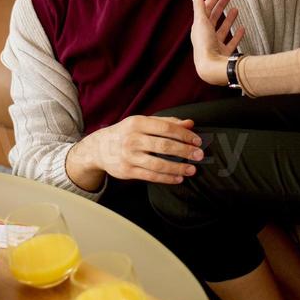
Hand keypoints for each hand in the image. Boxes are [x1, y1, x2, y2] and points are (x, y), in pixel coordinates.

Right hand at [80, 115, 203, 184]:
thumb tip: (190, 123)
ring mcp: (129, 156)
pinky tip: (178, 178)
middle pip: (164, 145)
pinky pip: (151, 176)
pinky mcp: (127, 171)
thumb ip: (166, 122)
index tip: (197, 140)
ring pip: (158, 163)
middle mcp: (132, 139)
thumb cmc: (126, 133)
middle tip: (199, 155)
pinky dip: (167, 178)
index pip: (166, 127)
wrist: (99, 148)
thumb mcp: (142, 123)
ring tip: (191, 169)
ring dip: (178, 167)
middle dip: (185, 151)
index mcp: (137, 123)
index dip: (184, 134)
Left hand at [191, 0, 244, 85]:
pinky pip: (231, 42)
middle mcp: (206, 36)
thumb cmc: (205, 44)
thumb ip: (199, 7)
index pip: (206, 9)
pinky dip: (236, 35)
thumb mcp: (201, 22)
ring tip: (235, 9)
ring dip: (228, 19)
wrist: (211, 68)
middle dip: (220, 5)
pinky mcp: (224, 54)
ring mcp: (216, 45)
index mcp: (199, 28)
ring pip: (223, 29)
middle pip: (214, 17)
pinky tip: (242, 28)